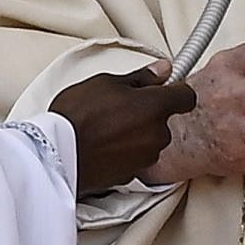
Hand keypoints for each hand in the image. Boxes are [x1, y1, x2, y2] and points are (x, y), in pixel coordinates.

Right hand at [50, 65, 198, 195]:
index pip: (187, 97)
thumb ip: (142, 77)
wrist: (57, 155)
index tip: (165, 87)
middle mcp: (157, 135)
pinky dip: (126, 151)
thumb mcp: (106, 83)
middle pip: (165, 120)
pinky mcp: (133, 174)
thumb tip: (163, 69)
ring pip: (151, 140)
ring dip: (138, 133)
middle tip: (122, 106)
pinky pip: (136, 157)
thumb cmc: (78, 116)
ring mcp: (146, 157)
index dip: (176, 90)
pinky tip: (105, 144)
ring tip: (108, 127)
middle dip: (149, 113)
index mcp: (155, 107)